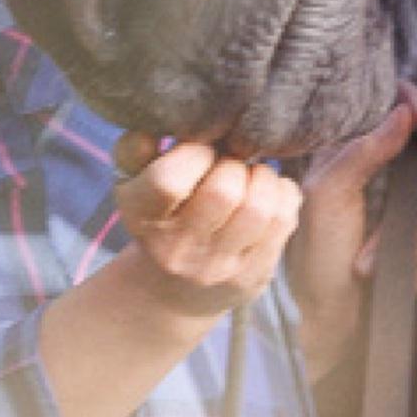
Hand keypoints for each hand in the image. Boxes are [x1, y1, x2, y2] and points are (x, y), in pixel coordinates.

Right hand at [114, 134, 301, 317]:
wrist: (174, 288)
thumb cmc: (159, 215)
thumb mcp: (133, 182)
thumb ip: (135, 149)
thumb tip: (155, 128)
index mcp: (141, 216)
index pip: (169, 181)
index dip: (194, 154)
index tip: (202, 150)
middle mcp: (176, 249)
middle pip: (224, 191)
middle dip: (235, 164)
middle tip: (232, 163)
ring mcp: (216, 268)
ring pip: (260, 208)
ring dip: (264, 179)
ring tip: (253, 176)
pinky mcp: (252, 275)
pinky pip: (283, 221)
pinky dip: (283, 195)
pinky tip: (269, 194)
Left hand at [286, 83, 416, 381]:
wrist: (336, 316)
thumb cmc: (317, 253)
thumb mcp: (327, 194)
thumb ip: (362, 150)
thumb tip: (401, 113)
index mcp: (348, 151)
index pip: (388, 104)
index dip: (413, 100)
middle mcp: (379, 170)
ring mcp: (403, 202)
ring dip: (410, 219)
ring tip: (376, 245)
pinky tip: (390, 261)